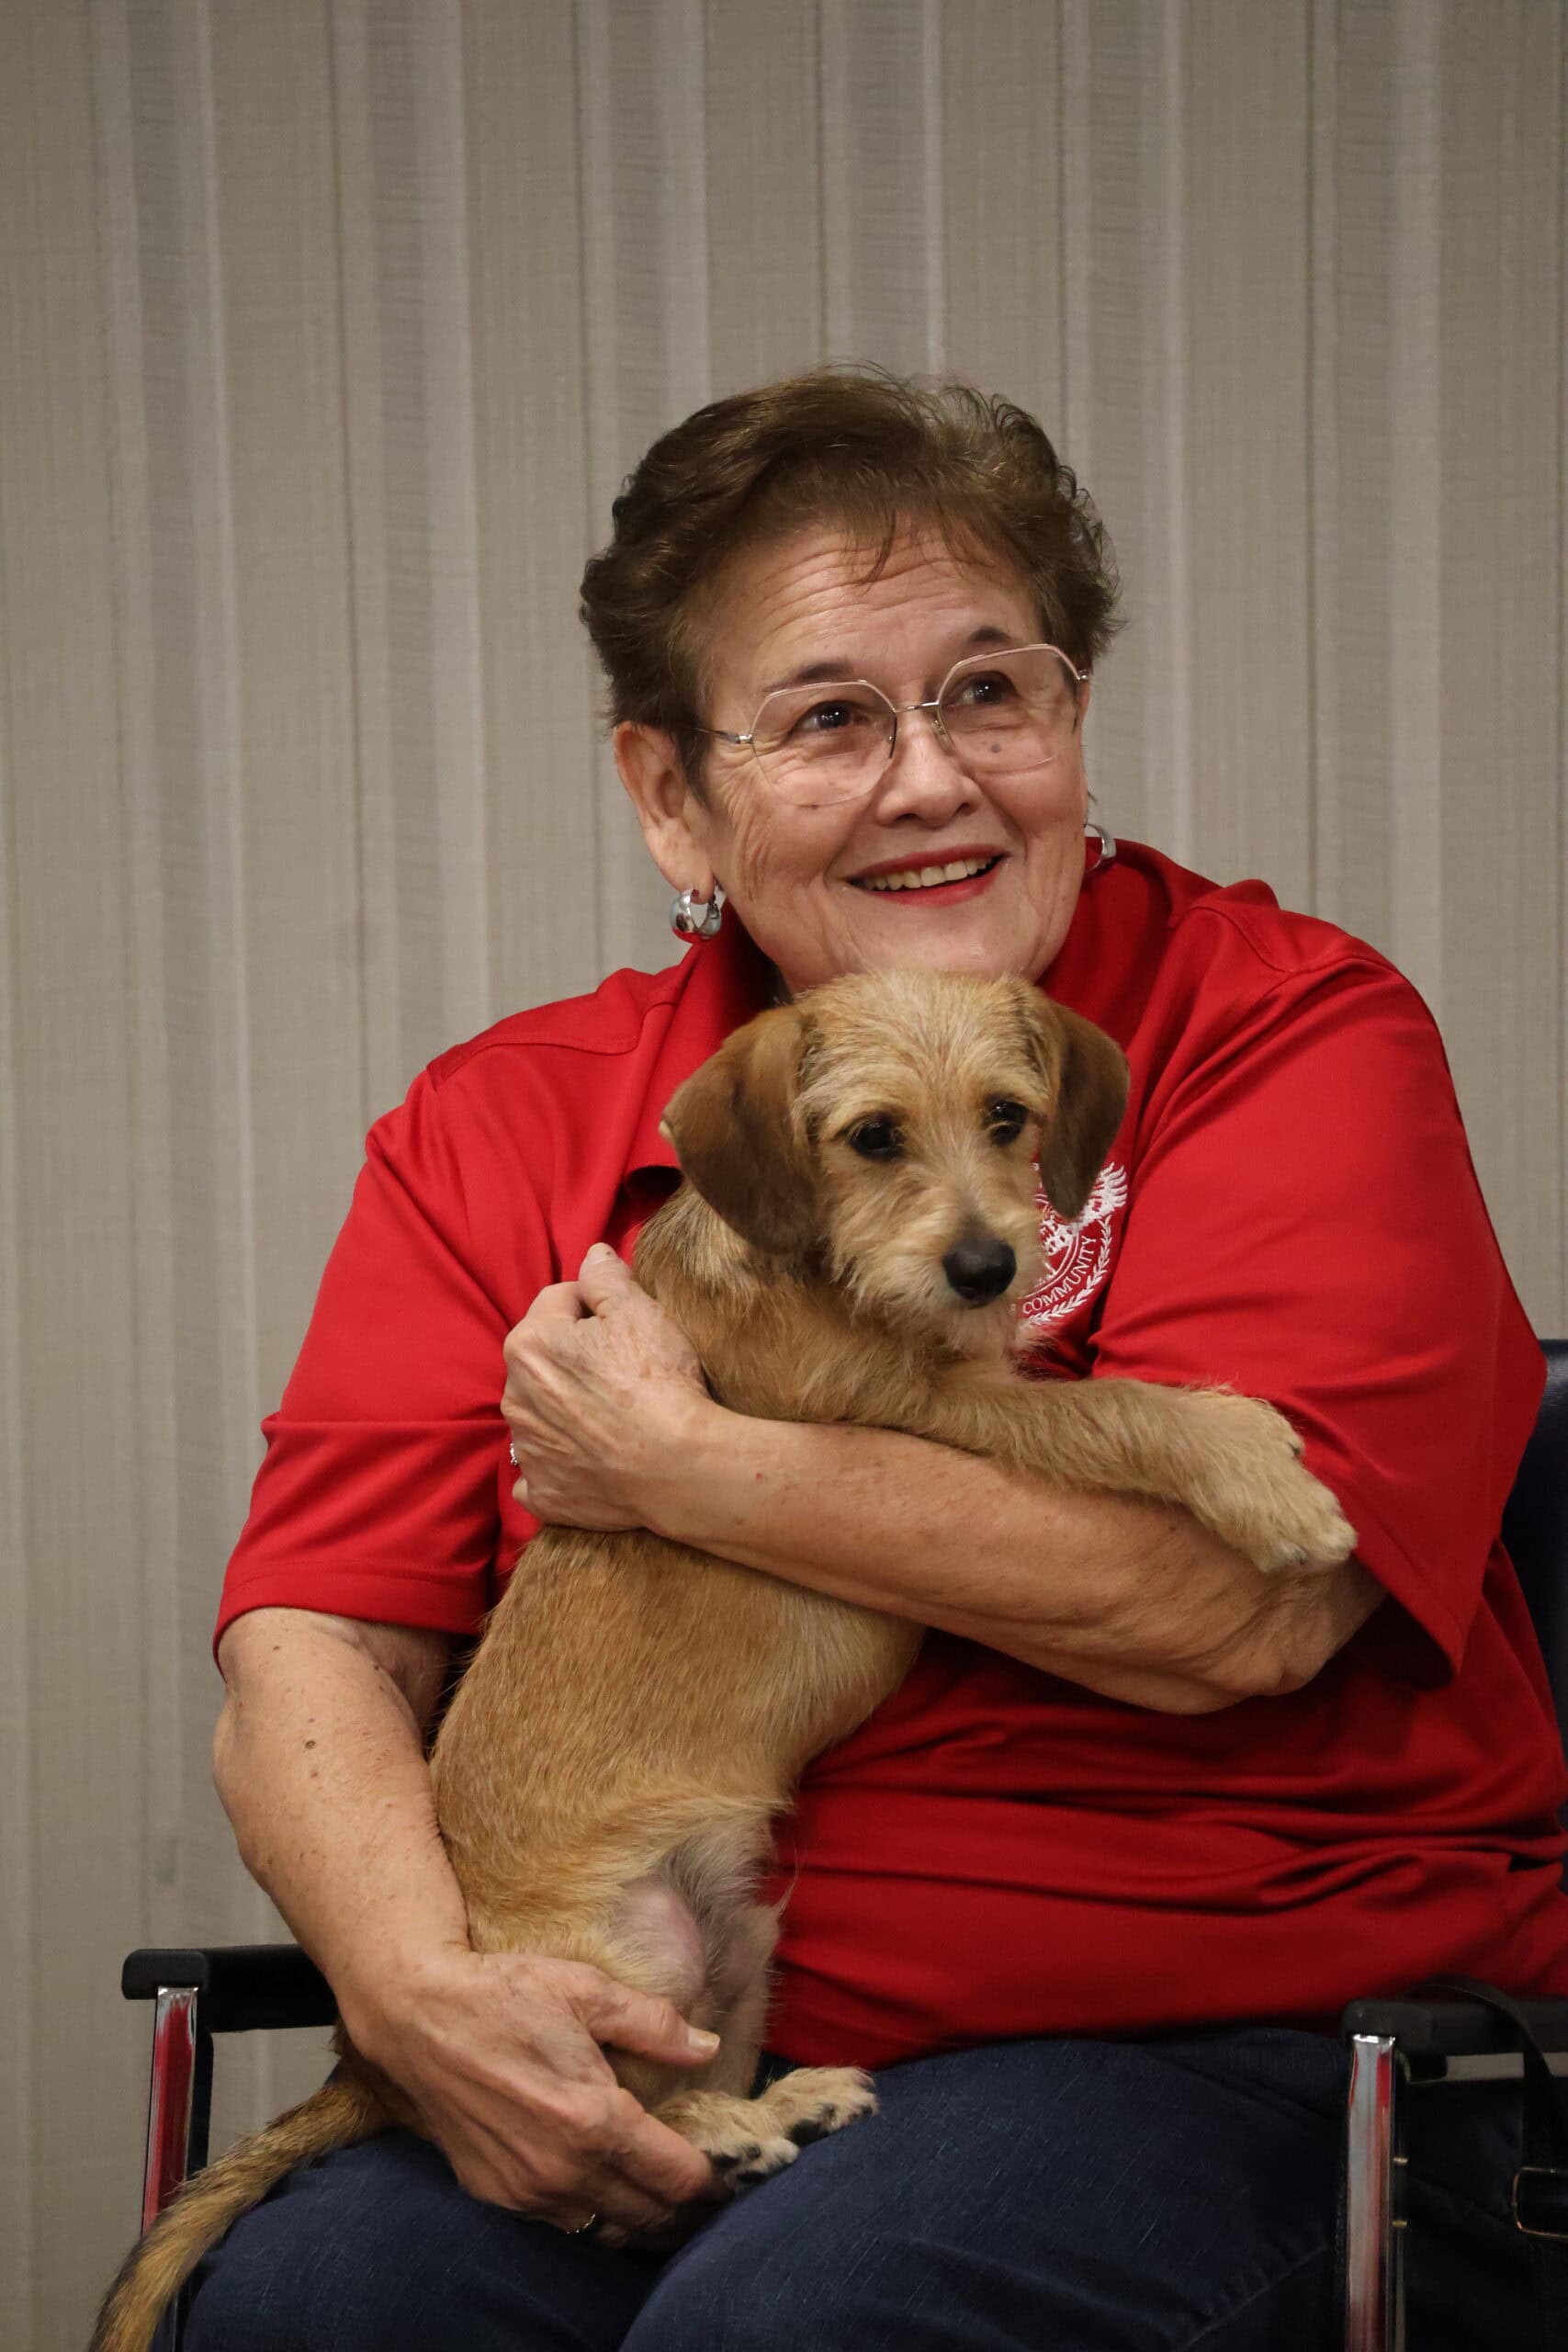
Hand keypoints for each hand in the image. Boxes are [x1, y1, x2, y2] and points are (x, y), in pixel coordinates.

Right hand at [345, 1944, 720, 2239]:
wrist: (419, 2018)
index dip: (713, 2184)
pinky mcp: (497, 2194)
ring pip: (605, 2230)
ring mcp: (527, 2190)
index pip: (676, 2177)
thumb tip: (707, 2046)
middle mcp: (564, 2170)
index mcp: (595, 2121)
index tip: (731, 2178)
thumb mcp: (588, 1991)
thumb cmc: (505, 1996)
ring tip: (666, 2202)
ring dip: (642, 2223)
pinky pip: (562, 2224)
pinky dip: (594, 2218)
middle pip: (648, 2217)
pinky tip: (607, 2194)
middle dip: (686, 2215)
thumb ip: (654, 2025)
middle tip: (710, 2200)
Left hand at [502, 1245, 713, 1530]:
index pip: (558, 1301)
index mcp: (529, 1344)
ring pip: (542, 1412)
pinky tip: (595, 1460)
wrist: (681, 1467)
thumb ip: (605, 1277)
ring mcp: (526, 1450)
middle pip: (545, 1358)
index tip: (626, 1323)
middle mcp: (515, 1396)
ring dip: (567, 1407)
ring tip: (615, 1415)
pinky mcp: (544, 1492)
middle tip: (625, 1370)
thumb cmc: (659, 1383)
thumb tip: (591, 1255)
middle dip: (576, 1356)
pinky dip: (562, 1463)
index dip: (595, 1306)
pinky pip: (542, 1471)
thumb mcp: (639, 1311)